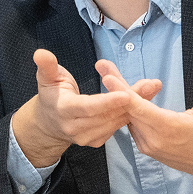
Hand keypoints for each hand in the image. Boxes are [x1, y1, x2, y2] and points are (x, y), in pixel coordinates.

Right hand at [12, 49, 161, 167]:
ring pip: (116, 121)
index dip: (107, 102)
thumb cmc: (52, 95)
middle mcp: (76, 128)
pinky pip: (117, 126)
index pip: (88, 108)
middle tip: (152, 84)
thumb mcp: (46, 78)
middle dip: (131, 99)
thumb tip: (40, 53)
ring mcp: (87, 137)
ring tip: (152, 88)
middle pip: (108, 114)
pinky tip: (143, 99)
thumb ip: (46, 66)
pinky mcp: (97, 140)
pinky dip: (131, 113)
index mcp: (64, 110)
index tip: (125, 94)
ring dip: (136, 105)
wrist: (49, 122)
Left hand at [100, 66, 192, 179]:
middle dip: (115, 86)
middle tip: (102, 66)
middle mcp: (153, 138)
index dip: (122, 91)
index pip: (139, 108)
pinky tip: (123, 94)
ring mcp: (147, 145)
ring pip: (128, 117)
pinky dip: (128, 110)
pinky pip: (133, 125)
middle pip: (128, 109)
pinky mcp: (146, 147)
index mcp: (168, 128)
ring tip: (110, 74)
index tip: (108, 77)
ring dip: (119, 97)